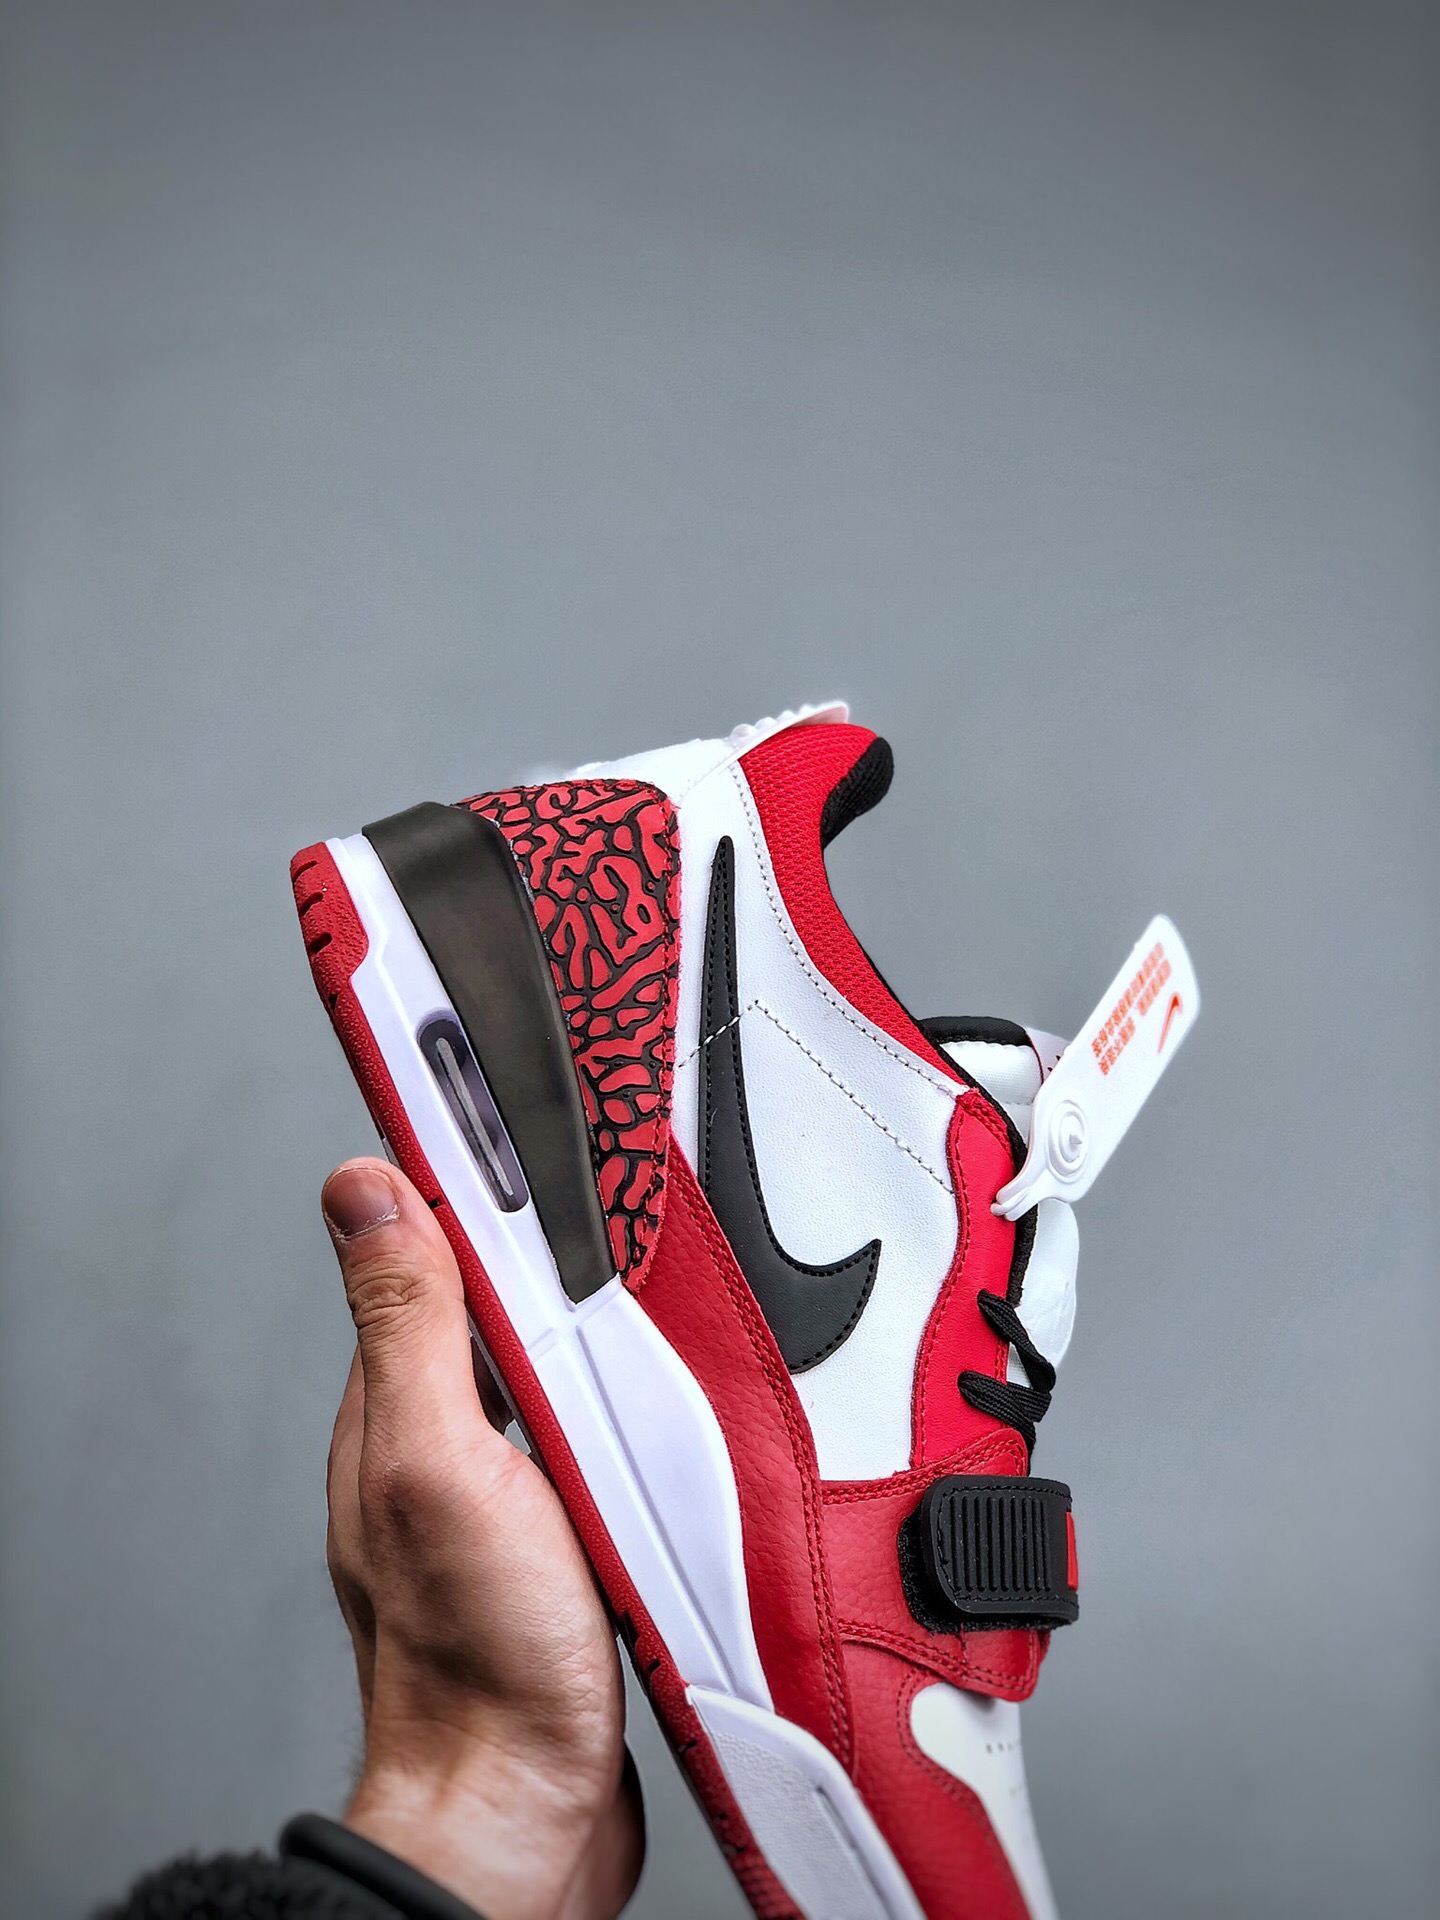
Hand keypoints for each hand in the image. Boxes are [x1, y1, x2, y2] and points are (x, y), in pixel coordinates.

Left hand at [321, 1157, 643, 1919]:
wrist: (529, 1805)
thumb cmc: (477, 1657)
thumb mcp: (437, 1463)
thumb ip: (410, 1327)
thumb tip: (362, 1189)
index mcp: (403, 1402)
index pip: (427, 1248)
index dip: (463, 1170)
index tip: (503, 1092)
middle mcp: (446, 1436)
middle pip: (500, 1297)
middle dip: (549, 1233)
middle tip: (615, 1159)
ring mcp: (508, 1486)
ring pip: (559, 1365)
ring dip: (601, 1317)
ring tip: (656, 1246)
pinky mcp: (565, 1532)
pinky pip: (598, 1435)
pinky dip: (631, 1398)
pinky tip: (672, 1386)